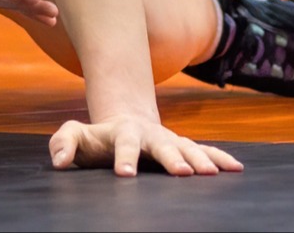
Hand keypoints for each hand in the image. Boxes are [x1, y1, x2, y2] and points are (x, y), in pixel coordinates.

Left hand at [49, 115, 243, 177]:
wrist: (125, 120)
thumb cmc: (98, 137)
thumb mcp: (77, 135)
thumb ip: (65, 142)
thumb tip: (58, 161)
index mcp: (124, 132)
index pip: (124, 145)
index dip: (124, 158)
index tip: (125, 174)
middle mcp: (151, 134)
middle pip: (163, 145)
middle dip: (173, 158)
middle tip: (184, 173)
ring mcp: (169, 139)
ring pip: (188, 147)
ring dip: (200, 159)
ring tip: (212, 174)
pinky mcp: (183, 147)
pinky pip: (204, 150)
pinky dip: (219, 157)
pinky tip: (235, 168)